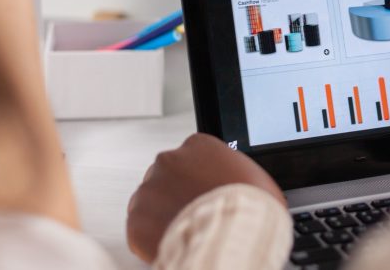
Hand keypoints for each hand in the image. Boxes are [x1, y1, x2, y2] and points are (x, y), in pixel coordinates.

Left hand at [126, 134, 284, 262]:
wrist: (232, 238)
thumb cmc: (248, 208)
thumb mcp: (253, 176)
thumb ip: (232, 171)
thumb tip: (233, 182)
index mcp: (198, 145)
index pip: (191, 155)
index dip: (198, 177)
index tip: (204, 191)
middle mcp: (169, 161)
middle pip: (167, 175)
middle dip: (176, 193)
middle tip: (194, 212)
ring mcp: (149, 189)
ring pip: (150, 201)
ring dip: (162, 214)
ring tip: (184, 231)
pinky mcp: (136, 219)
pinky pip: (139, 228)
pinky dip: (151, 237)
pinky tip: (172, 242)